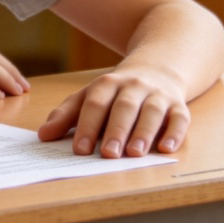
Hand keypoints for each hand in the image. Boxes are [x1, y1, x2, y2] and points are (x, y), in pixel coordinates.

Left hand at [37, 67, 190, 156]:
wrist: (156, 69)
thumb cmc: (115, 93)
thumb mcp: (88, 97)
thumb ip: (66, 116)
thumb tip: (43, 135)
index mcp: (106, 84)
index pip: (95, 104)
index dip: (87, 126)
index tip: (80, 149)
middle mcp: (133, 87)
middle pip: (124, 107)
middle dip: (115, 131)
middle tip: (108, 154)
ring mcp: (157, 95)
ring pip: (151, 112)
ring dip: (143, 133)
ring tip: (134, 153)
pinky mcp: (178, 106)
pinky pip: (180, 118)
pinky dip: (174, 133)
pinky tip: (166, 148)